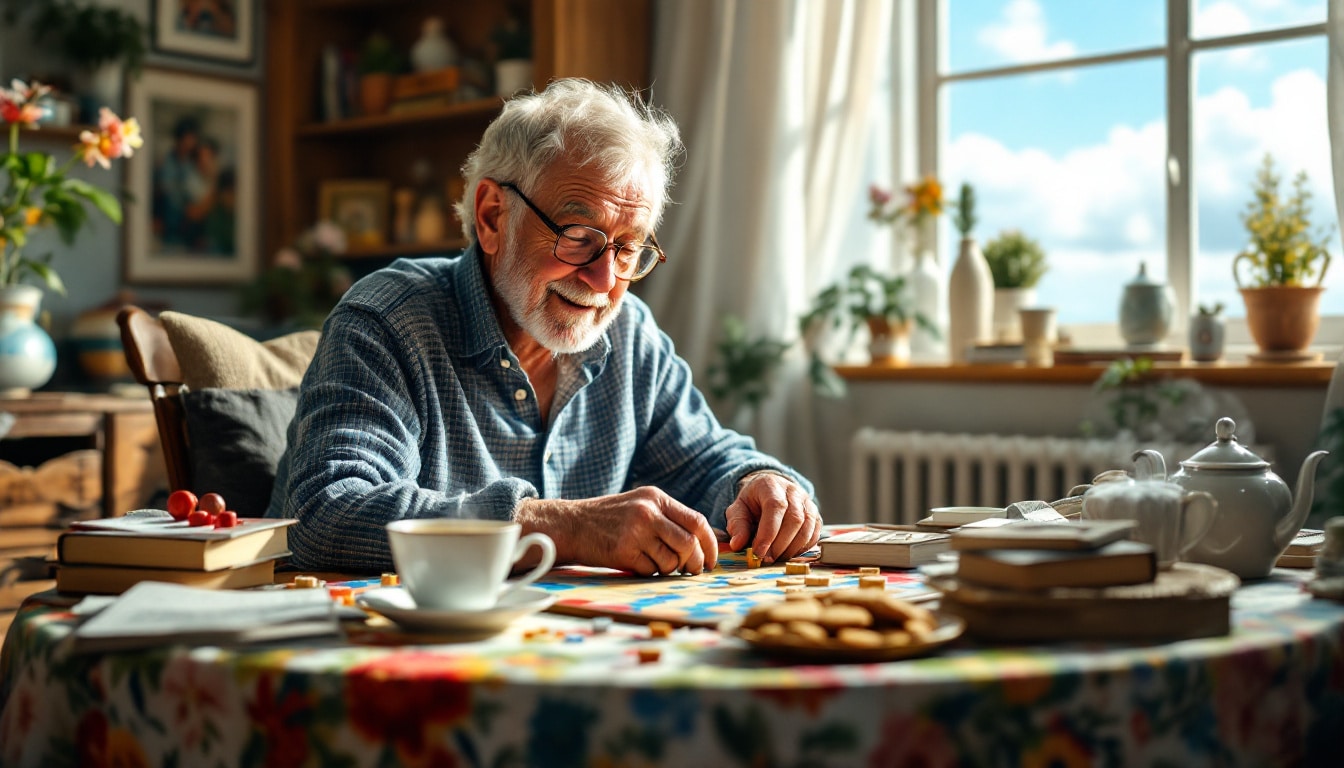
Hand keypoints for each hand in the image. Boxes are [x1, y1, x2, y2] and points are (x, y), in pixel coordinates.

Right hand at [515, 487, 717, 574]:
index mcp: (656, 498)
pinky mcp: (623, 550)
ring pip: (672, 560)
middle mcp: (648, 511)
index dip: (711, 544)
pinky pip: (651, 570)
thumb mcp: (642, 506)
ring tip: (656, 563)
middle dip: (695, 563)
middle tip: (692, 571)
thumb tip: (712, 537)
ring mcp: (635, 531)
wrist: (571, 525)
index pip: (697, 521)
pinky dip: (649, 572)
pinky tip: (637, 563)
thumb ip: (672, 518)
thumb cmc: (610, 519)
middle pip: (689, 543)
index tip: (712, 560)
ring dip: (670, 569)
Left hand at [724, 473, 820, 562]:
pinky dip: (802, 548)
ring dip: (792, 548)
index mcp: (770, 485)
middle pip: (794, 518)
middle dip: (780, 544)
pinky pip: (814, 535)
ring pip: (807, 527)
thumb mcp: (738, 510)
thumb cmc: (753, 503)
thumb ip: (737, 525)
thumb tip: (737, 545)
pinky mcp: (815, 516)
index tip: (759, 552)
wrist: (770, 493)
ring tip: (776, 558)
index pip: (775, 506)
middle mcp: (793, 491)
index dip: (768, 532)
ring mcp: (807, 502)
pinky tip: (787, 554)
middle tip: (767, 559)